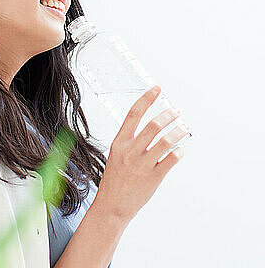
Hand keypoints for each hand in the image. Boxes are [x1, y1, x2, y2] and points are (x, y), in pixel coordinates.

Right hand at [93, 85, 189, 222]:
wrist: (112, 206)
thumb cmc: (115, 180)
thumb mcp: (117, 156)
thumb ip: (132, 143)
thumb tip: (152, 129)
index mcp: (119, 143)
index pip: (133, 114)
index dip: (147, 99)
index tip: (157, 89)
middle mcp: (130, 151)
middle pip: (153, 125)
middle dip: (169, 115)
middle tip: (176, 112)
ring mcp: (142, 164)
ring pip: (166, 140)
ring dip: (178, 131)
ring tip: (184, 127)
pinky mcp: (153, 177)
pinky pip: (171, 159)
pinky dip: (179, 152)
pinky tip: (180, 150)